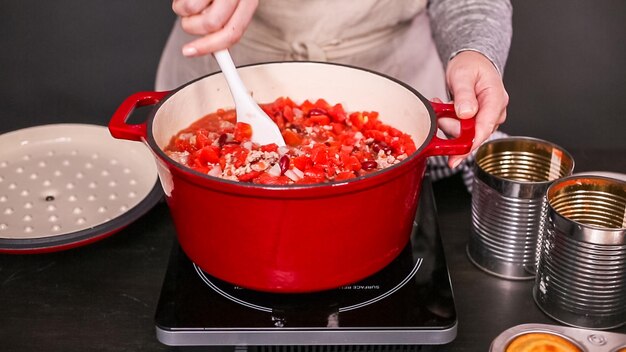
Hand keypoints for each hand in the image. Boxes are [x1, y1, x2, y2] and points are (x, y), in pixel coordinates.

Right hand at [172, 0, 258, 56]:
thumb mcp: (231, 1)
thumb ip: (226, 24)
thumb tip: (213, 49)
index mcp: (249, 1)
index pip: (233, 33)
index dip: (211, 48)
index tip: (191, 52)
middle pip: (212, 27)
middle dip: (194, 29)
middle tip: (190, 20)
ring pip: (192, 14)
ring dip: (183, 12)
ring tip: (188, 0)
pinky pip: (183, 4)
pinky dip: (178, 1)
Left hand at [444, 50, 508, 167]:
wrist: (472, 61)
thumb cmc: (471, 64)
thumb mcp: (463, 74)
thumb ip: (464, 94)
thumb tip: (466, 113)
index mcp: (496, 98)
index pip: (485, 126)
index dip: (470, 143)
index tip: (455, 154)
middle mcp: (495, 111)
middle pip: (475, 133)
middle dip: (453, 128)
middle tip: (440, 115)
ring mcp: (488, 117)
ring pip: (467, 134)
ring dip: (450, 125)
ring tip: (441, 107)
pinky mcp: (478, 121)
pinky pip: (463, 130)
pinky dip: (450, 123)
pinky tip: (444, 112)